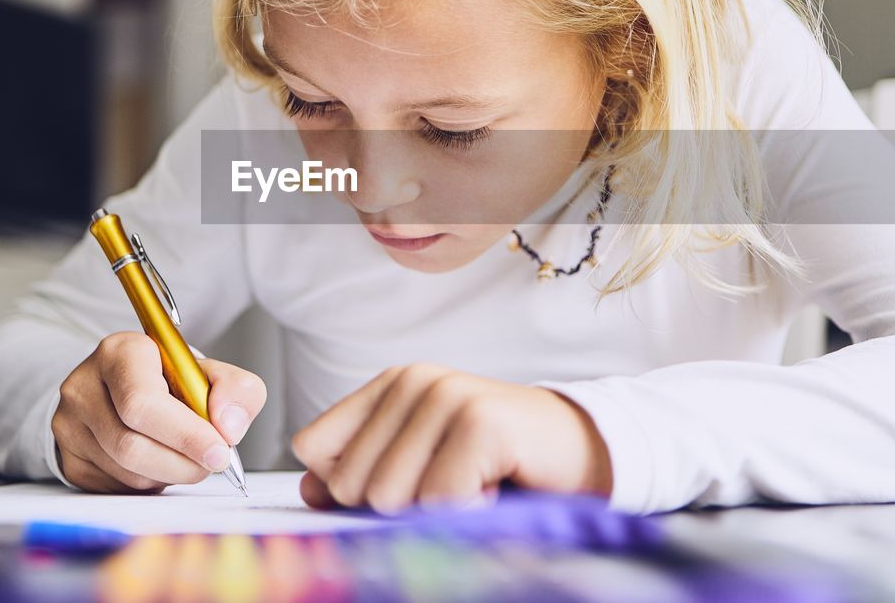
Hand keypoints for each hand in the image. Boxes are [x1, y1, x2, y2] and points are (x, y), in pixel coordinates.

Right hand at [53, 331, 265, 492]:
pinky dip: (148, 484)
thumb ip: (236, 390)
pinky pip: (114, 488)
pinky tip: (159, 464)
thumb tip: (228, 427)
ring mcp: (69, 424)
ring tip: (185, 457)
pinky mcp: (68, 457)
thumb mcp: (212, 373)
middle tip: (211, 463)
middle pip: (131, 444)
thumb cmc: (174, 381)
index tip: (219, 452)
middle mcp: (84, 385)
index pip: (143, 403)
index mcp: (120, 353)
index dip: (185, 434)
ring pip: (126, 472)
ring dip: (168, 475)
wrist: (131, 390)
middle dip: (182, 463)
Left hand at [291, 364, 611, 513]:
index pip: (313, 447)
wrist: (584, 453)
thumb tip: (311, 490)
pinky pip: (437, 501)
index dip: (345, 485)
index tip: (403, 484)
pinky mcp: (480, 422)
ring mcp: (446, 396)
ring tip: (474, 483)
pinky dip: (468, 514)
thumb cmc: (499, 465)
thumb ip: (361, 474)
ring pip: (387, 495)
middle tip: (450, 484)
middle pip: (348, 481)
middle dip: (398, 505)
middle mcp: (412, 381)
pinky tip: (494, 487)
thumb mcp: (420, 469)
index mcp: (389, 386)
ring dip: (435, 511)